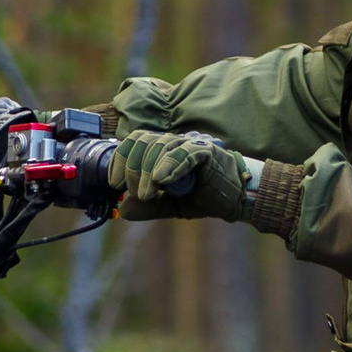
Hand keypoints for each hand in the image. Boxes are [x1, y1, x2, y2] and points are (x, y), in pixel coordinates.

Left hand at [107, 129, 250, 221]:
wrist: (237, 198)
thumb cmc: (205, 196)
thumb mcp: (171, 205)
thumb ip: (149, 207)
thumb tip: (123, 210)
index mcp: (163, 151)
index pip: (135, 142)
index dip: (120, 159)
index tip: (114, 184)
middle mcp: (174, 143)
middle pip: (143, 142)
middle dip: (133, 169)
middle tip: (138, 193)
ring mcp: (190, 145)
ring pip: (160, 146)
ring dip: (148, 172)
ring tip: (149, 195)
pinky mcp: (206, 152)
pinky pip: (184, 153)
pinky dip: (170, 165)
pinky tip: (162, 180)